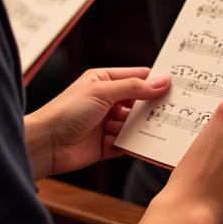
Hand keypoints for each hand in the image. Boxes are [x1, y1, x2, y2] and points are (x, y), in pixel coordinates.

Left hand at [25, 67, 169, 178]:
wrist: (46, 144)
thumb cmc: (67, 111)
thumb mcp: (103, 92)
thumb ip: (134, 88)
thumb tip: (162, 82)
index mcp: (104, 81)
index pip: (136, 77)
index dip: (155, 80)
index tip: (176, 85)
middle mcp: (107, 101)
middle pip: (138, 102)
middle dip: (150, 107)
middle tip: (170, 110)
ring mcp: (106, 124)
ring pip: (133, 124)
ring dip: (135, 127)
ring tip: (138, 128)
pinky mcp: (106, 145)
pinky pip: (126, 144)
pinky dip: (128, 144)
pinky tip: (126, 143)